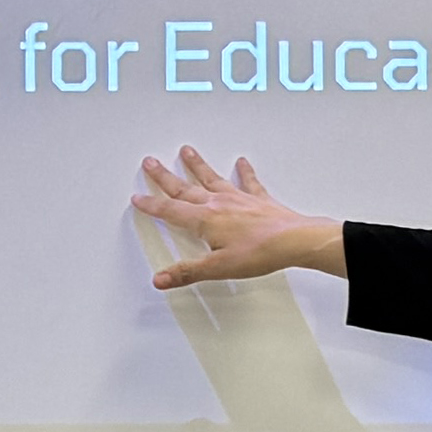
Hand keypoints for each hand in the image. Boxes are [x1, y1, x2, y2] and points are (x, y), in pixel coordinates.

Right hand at [133, 147, 344, 291]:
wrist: (294, 240)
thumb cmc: (259, 253)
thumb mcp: (218, 268)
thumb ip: (187, 272)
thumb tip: (160, 279)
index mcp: (205, 220)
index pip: (170, 211)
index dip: (152, 205)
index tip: (138, 198)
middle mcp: (218, 203)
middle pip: (185, 188)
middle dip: (165, 176)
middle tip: (150, 162)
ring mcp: (239, 198)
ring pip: (212, 178)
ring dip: (197, 165)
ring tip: (186, 151)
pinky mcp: (258, 199)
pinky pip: (249, 182)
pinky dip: (244, 172)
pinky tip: (242, 162)